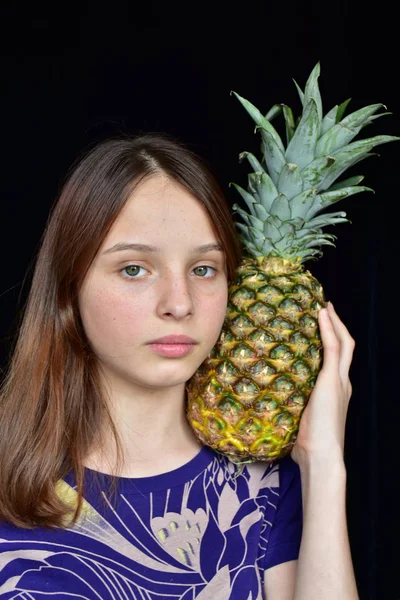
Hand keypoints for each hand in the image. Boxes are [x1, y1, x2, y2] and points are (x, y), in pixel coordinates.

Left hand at [290, 302, 354, 468]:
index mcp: (336, 392)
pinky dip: (329, 329)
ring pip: (343, 343)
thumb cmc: (308, 448)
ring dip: (334, 323)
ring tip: (323, 307)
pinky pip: (333, 348)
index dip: (331, 342)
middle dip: (336, 326)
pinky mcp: (333, 380)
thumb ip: (291, 414)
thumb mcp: (299, 423)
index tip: (320, 326)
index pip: (337, 360)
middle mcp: (342, 384)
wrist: (321, 457)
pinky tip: (321, 315)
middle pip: (345, 346)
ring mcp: (340, 381)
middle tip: (325, 308)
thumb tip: (269, 414)